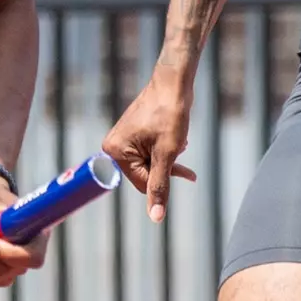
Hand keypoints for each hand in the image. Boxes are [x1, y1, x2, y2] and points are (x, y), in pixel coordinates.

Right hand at [102, 71, 197, 223]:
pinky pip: (148, 152)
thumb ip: (160, 186)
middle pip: (145, 175)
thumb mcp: (167, 154)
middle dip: (167, 168)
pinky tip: (178, 139)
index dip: (165, 180)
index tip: (187, 172)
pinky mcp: (133, 133)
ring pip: (149, 163)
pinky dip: (165, 150)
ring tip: (180, 142)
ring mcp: (123, 138)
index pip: (142, 184)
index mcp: (115, 152)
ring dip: (168, 159)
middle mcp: (114, 146)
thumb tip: (156, 217)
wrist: (173, 82)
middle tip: (183, 154)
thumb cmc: (169, 115)